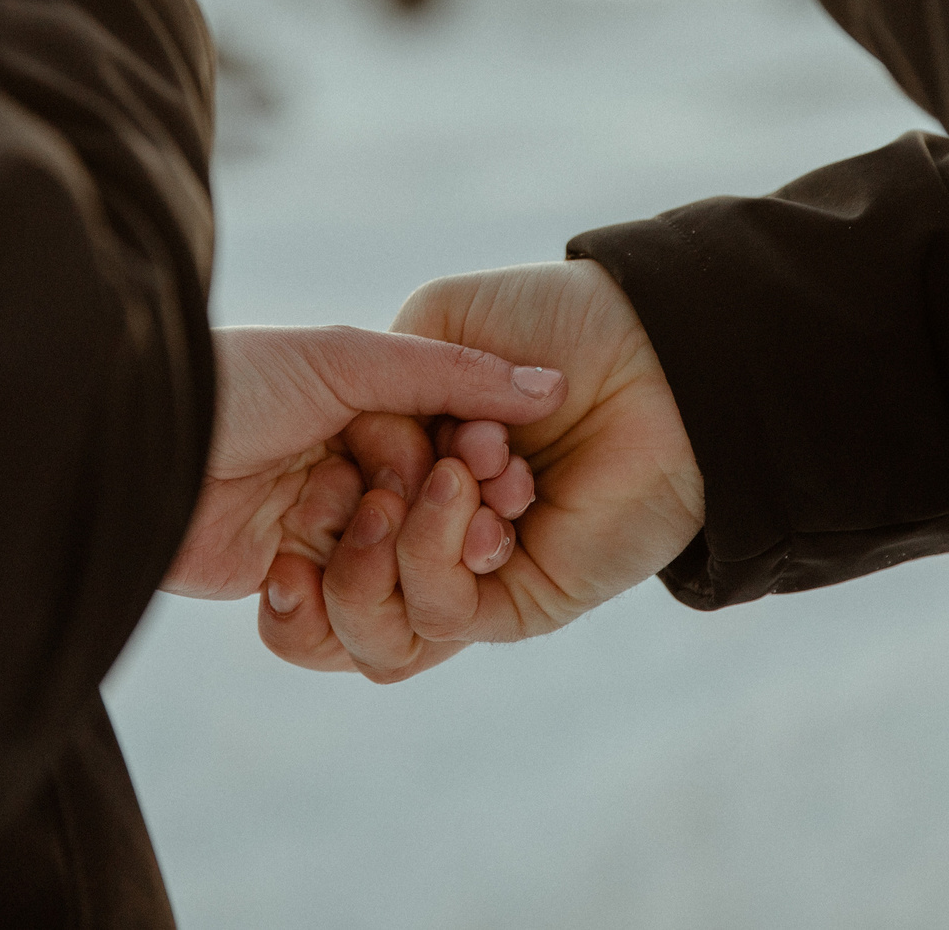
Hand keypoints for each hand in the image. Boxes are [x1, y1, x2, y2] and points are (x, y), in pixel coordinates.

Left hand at [160, 325, 564, 601]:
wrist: (128, 433)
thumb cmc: (237, 382)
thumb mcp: (348, 359)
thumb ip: (449, 374)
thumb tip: (547, 384)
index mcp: (376, 413)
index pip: (456, 466)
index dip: (477, 480)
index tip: (495, 480)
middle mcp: (353, 475)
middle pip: (430, 533)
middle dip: (423, 528)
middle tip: (391, 505)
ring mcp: (316, 532)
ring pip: (386, 586)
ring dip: (367, 564)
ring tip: (325, 520)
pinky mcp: (276, 584)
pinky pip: (326, 628)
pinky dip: (314, 609)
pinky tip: (285, 569)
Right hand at [260, 262, 705, 682]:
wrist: (649, 346)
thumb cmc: (548, 323)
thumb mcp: (432, 329)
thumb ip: (373, 391)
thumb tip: (345, 466)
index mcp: (398, 468)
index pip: (313, 524)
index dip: (299, 499)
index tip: (312, 450)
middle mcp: (425, 531)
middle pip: (331, 591)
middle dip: (339, 524)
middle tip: (392, 461)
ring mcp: (468, 572)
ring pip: (376, 624)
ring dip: (391, 539)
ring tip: (454, 465)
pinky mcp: (516, 603)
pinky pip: (441, 612)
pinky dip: (434, 549)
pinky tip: (468, 488)